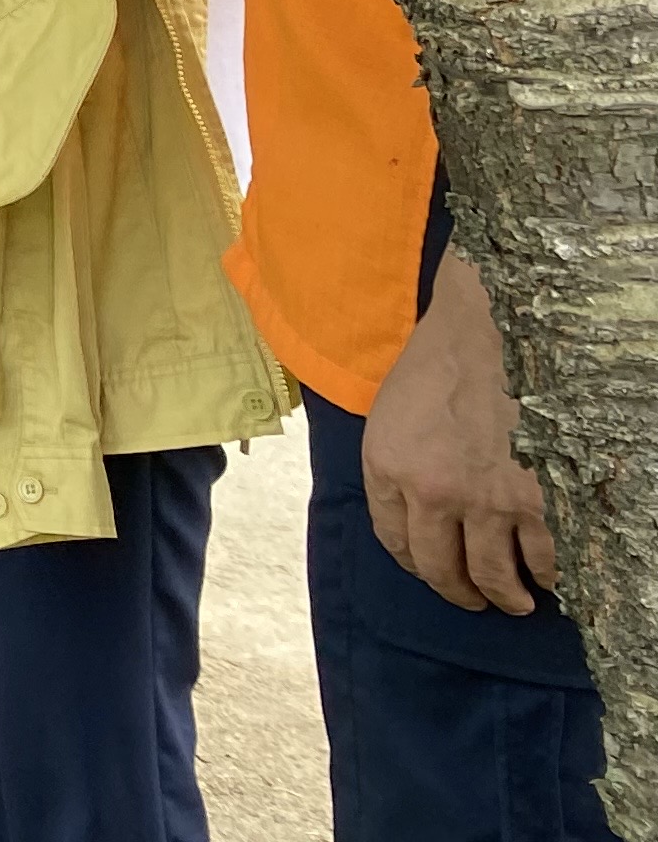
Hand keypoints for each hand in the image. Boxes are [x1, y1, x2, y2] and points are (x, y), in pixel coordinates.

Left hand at [366, 250, 561, 612]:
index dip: (415, 565)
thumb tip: (412, 514)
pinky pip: (541, 557)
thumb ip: (394, 468)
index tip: (431, 573)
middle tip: (473, 601)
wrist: (488, 332)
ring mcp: (485, 500)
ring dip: (505, 595)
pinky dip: (545, 574)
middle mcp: (431, 493)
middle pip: (442, 569)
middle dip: (458, 593)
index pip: (395, 542)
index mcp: (387, 469)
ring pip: (493, 574)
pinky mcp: (535, 500)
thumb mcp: (387, 416)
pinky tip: (546, 577)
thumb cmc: (436, 365)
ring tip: (513, 601)